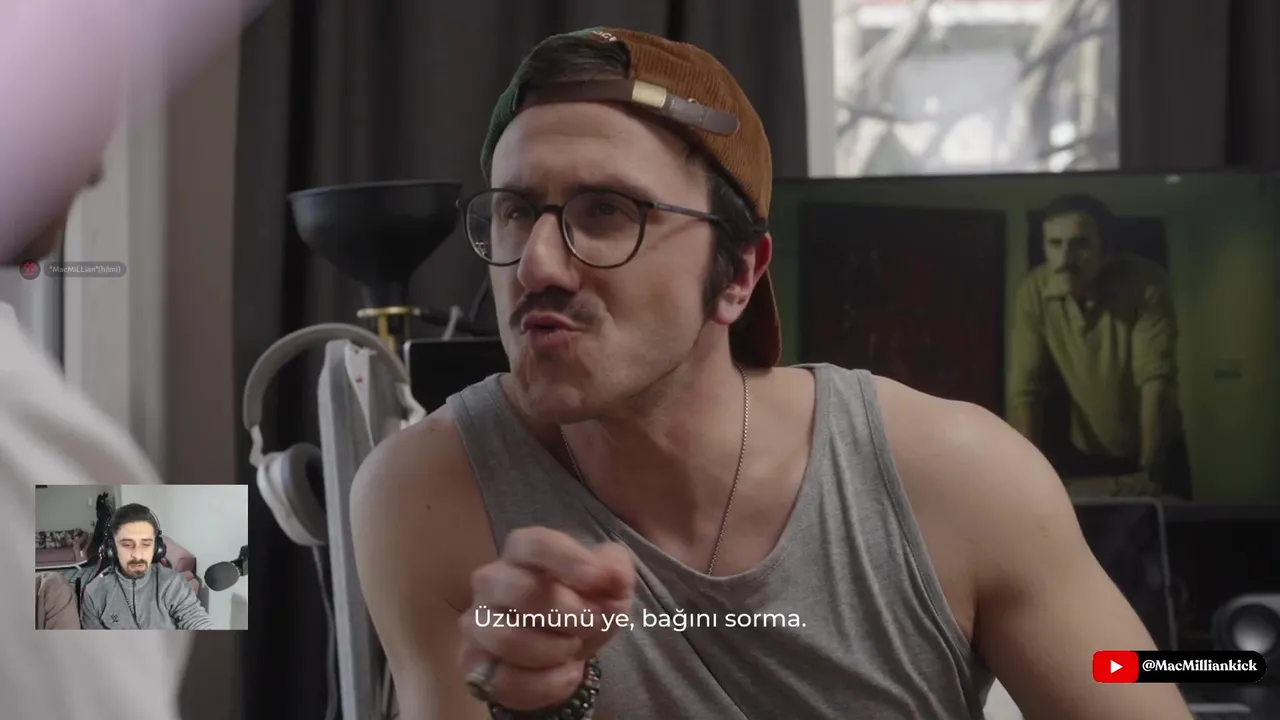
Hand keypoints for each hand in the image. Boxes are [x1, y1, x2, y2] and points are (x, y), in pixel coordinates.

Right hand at [458, 527, 635, 710]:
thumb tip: (614, 577)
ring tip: (575, 647)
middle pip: (520, 591)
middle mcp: (491, 581)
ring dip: (554, 648)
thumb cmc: (581, 601)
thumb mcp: (609, 581)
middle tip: (593, 622)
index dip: (570, 561)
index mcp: (522, 551)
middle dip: (568, 613)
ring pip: (507, 639)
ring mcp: (477, 623)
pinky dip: (547, 683)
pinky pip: (504, 680)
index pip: (535, 544)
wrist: (564, 643)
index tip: (602, 580)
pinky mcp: (475, 664)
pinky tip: (568, 672)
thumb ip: (615, 570)